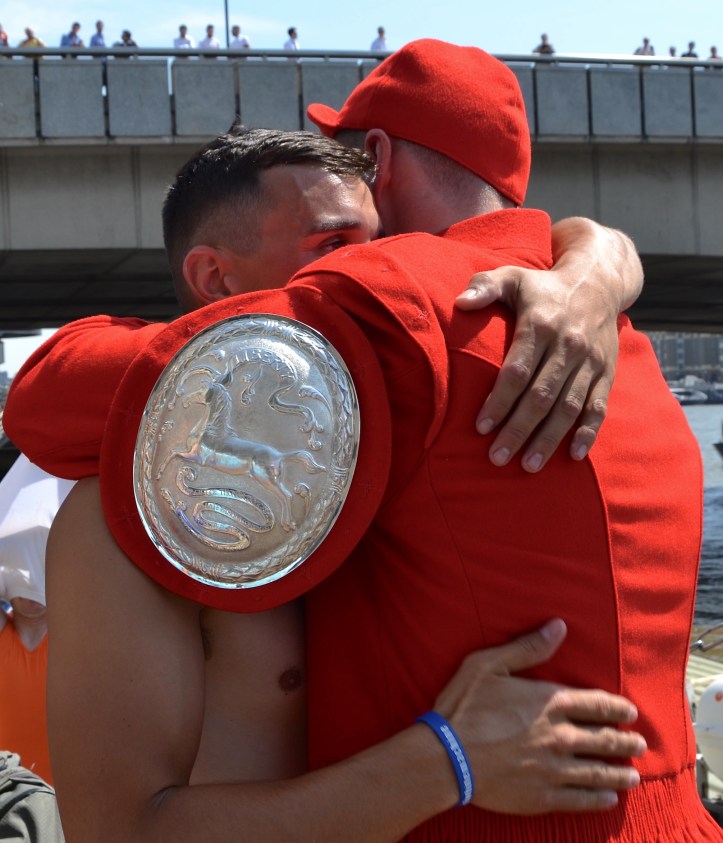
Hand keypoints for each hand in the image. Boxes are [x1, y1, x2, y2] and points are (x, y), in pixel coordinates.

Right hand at [433, 619, 644, 813]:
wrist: (446, 757)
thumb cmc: (463, 706)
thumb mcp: (489, 665)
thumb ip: (528, 647)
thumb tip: (559, 626)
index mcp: (550, 702)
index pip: (597, 704)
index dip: (617, 708)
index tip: (630, 713)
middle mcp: (560, 736)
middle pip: (604, 739)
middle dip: (626, 742)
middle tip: (640, 744)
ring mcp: (554, 769)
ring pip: (598, 772)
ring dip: (619, 773)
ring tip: (633, 776)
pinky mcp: (543, 797)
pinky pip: (580, 799)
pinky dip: (599, 798)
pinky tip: (608, 798)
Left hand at [456, 265, 617, 472]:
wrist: (599, 282)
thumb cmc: (543, 286)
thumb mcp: (513, 276)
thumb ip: (485, 286)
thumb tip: (460, 303)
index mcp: (541, 325)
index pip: (517, 370)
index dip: (499, 401)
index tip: (481, 427)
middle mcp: (567, 346)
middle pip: (541, 396)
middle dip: (518, 430)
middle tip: (497, 458)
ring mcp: (589, 362)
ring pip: (568, 407)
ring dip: (549, 439)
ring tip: (528, 465)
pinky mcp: (606, 373)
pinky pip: (598, 407)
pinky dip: (588, 432)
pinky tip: (573, 456)